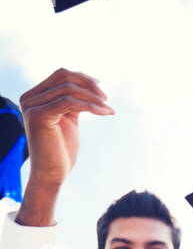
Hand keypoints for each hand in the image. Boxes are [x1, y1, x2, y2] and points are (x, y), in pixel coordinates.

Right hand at [18, 68, 113, 188]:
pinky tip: (105, 112)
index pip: (60, 75)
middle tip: (106, 98)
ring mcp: (31, 106)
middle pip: (63, 77)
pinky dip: (91, 105)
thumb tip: (89, 83)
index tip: (101, 89)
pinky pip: (69, 102)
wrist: (53, 173)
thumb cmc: (61, 149)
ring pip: (68, 90)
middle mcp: (29, 99)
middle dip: (88, 84)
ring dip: (93, 98)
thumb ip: (72, 101)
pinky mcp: (38, 116)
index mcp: (34, 97)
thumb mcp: (68, 118)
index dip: (83, 78)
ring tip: (108, 108)